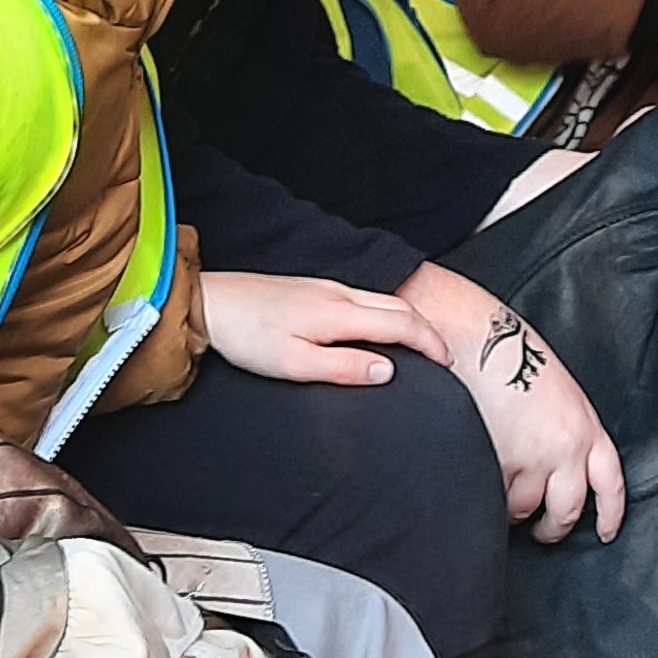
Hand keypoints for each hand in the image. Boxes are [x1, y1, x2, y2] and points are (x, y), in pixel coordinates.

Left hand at [200, 273, 451, 388]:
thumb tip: (390, 370)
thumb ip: (345, 368)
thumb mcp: (296, 364)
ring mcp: (325, 287)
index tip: (447, 362)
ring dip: (407, 319)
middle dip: (426, 329)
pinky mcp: (312, 288)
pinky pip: (363, 297)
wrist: (210, 304)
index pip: (402, 322)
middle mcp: (338, 293)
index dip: (431, 343)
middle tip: (441, 356)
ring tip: (417, 344)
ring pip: (381, 298)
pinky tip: (378, 327)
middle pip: (398, 305)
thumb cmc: (247, 337)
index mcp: (339, 313)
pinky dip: (385, 312)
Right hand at [400, 262, 625, 545]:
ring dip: (510, 508)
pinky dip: (484, 494)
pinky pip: (492, 498)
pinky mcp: (498, 464)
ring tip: (497, 491)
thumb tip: (551, 464)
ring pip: (523, 510)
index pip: (610, 483)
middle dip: (552, 527)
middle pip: (567, 511)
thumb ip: (562, 429)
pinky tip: (476, 477)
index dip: (610, 514)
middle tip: (541, 532)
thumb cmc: (512, 355)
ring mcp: (531, 460)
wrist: (480, 338)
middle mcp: (566, 448)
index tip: (606, 533)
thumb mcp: (556, 392)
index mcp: (586, 426)